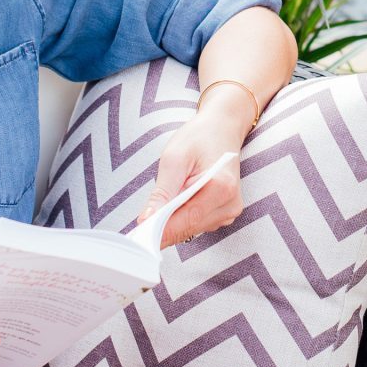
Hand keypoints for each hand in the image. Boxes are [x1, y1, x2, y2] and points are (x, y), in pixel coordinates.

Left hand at [136, 112, 243, 247]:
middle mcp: (230, 204)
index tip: (139, 236)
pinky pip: (197, 223)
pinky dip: (180, 219)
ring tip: (151, 219)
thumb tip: (148, 219)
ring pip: (192, 229)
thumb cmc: (197, 139)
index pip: (187, 219)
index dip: (162, 230)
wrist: (221, 130)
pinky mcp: (224, 213)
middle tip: (137, 231)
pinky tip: (168, 211)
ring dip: (171, 225)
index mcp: (221, 188)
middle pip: (190, 227)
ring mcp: (229, 211)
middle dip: (163, 230)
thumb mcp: (174, 158)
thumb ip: (163, 191)